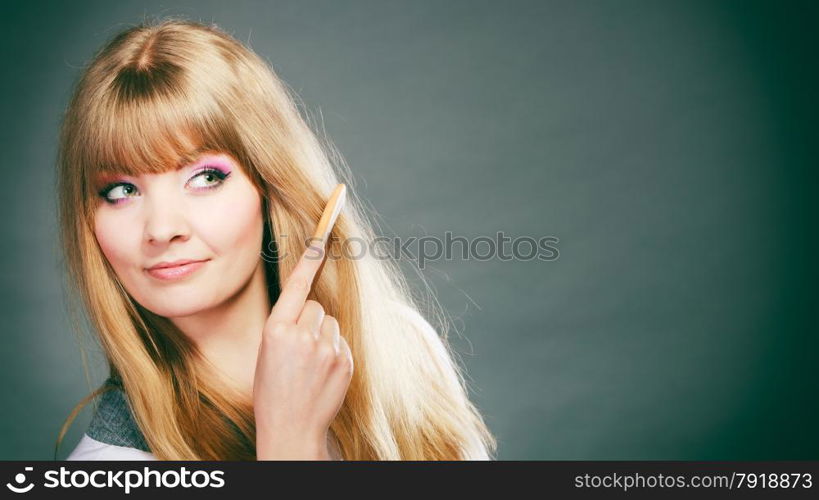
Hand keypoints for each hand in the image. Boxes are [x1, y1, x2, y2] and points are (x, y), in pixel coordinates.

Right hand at [253, 241, 353, 459]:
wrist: (291, 429)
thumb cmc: (273, 391)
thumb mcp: (267, 353)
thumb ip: (286, 327)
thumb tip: (312, 308)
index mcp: (276, 330)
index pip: (297, 287)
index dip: (309, 261)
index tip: (321, 238)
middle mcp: (303, 336)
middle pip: (316, 307)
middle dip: (310, 321)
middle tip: (298, 349)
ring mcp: (327, 349)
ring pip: (330, 323)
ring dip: (323, 336)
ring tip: (310, 365)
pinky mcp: (345, 361)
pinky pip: (341, 341)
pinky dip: (334, 351)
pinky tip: (322, 373)